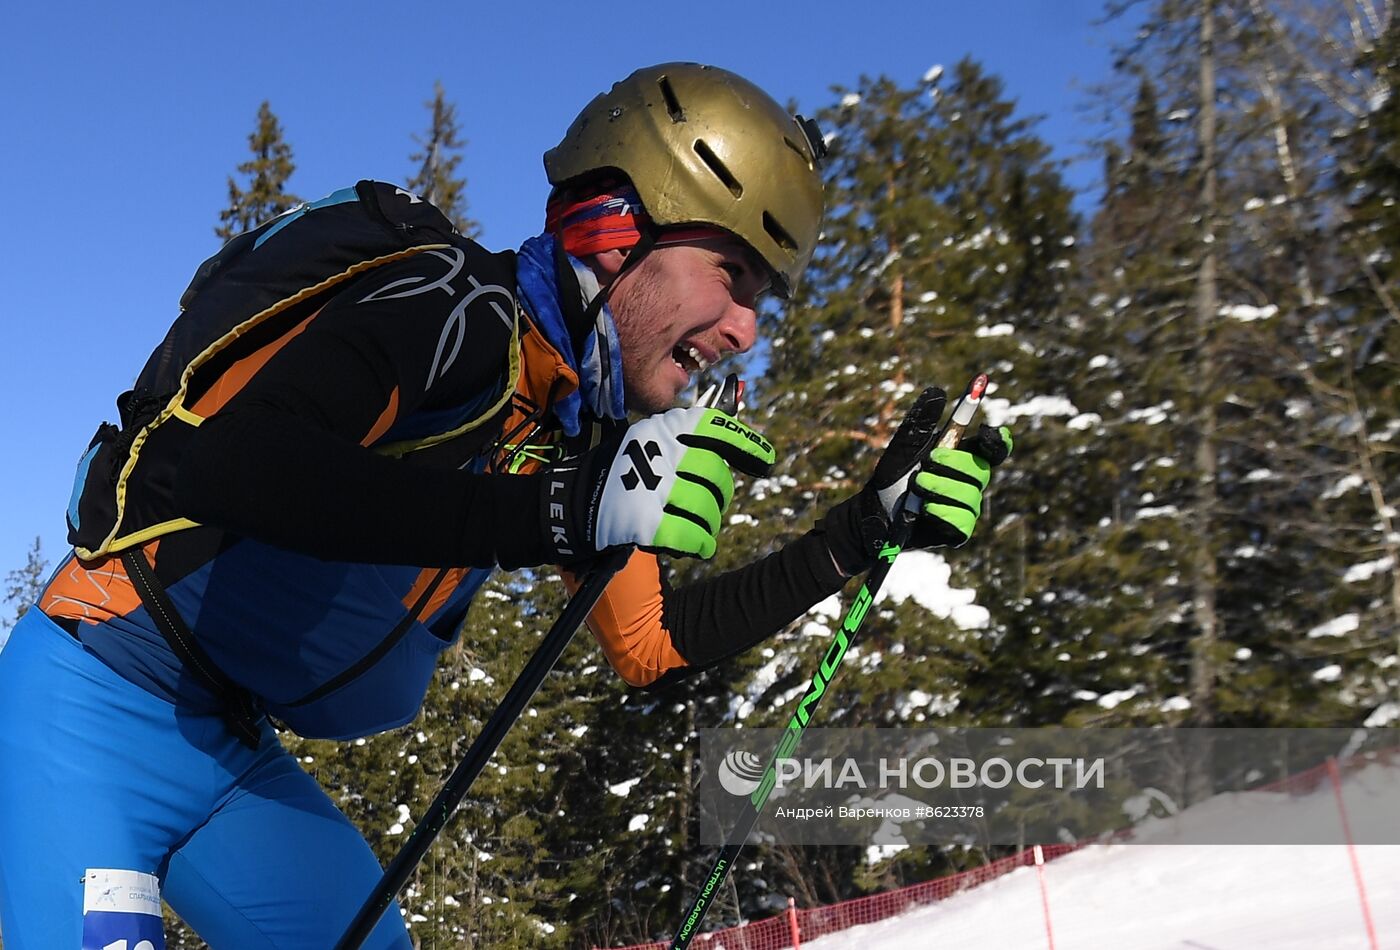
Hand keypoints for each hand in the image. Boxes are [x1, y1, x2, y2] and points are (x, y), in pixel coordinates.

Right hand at [543, 406, 774, 562]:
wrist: (568, 505)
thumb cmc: (614, 475)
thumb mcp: (645, 441)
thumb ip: (684, 441)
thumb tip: (734, 444)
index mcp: (663, 429)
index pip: (717, 429)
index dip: (747, 446)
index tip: (765, 461)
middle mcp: (661, 453)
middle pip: (717, 477)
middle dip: (719, 496)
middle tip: (706, 505)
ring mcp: (653, 488)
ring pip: (708, 510)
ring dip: (707, 523)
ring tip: (694, 527)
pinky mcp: (646, 523)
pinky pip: (694, 537)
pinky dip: (700, 544)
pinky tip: (698, 547)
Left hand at [821, 388, 1013, 575]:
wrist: (872, 512)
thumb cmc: (891, 477)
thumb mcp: (904, 445)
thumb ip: (921, 421)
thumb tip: (938, 391)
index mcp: (962, 458)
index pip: (994, 449)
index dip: (997, 440)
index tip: (985, 433)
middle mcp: (969, 482)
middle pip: (982, 469)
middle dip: (955, 463)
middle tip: (928, 462)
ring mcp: (965, 507)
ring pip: (970, 496)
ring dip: (941, 487)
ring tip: (916, 488)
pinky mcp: (956, 532)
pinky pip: (962, 522)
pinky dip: (942, 512)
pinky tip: (924, 509)